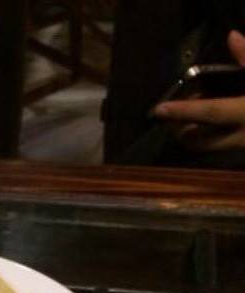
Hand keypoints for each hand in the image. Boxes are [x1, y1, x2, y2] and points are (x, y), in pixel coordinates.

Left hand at [153, 30, 244, 150]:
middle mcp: (244, 135)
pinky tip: (209, 122)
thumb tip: (232, 37)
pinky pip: (222, 147)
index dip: (183, 111)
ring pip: (210, 147)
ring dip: (193, 136)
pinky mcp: (244, 153)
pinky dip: (210, 136)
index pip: (210, 111)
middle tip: (169, 118)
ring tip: (186, 118)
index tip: (158, 110)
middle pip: (202, 141)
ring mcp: (244, 149)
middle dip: (180, 132)